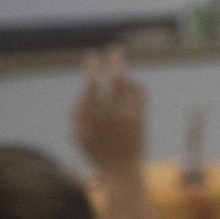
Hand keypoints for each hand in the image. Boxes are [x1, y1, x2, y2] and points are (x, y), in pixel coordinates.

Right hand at [73, 48, 147, 176]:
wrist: (120, 169)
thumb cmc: (95, 150)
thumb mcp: (78, 132)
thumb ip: (78, 110)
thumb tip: (86, 87)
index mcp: (91, 113)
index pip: (91, 81)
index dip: (93, 65)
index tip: (93, 56)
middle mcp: (110, 112)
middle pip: (115, 77)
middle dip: (115, 60)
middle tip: (115, 49)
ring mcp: (128, 114)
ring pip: (129, 84)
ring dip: (125, 74)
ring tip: (121, 73)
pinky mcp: (141, 118)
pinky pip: (141, 93)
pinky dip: (137, 86)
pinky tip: (134, 85)